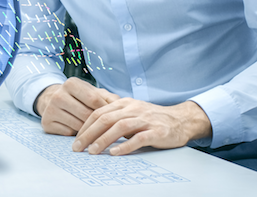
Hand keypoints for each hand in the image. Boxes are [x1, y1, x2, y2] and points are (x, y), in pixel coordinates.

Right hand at [35, 77, 119, 135]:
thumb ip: (109, 98)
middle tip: (108, 128)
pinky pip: (68, 133)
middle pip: (86, 114)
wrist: (54, 100)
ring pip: (78, 126)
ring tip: (95, 130)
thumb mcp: (94, 93)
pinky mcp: (46, 122)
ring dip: (89, 131)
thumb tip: (125, 106)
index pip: (94, 99)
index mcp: (71, 83)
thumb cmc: (80, 98)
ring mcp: (50, 109)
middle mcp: (58, 94)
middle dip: (99, 123)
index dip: (106, 110)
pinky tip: (80, 132)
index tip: (115, 118)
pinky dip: (76, 134)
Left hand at [72, 98, 211, 155]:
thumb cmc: (152, 119)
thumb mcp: (131, 113)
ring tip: (92, 151)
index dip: (85, 126)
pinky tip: (115, 153)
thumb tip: (92, 130)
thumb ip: (115, 117)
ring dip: (103, 139)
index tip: (76, 139)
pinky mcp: (156, 131)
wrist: (180, 120)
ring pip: (119, 127)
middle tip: (77, 147)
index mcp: (124, 103)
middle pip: (105, 119)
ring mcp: (145, 119)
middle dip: (88, 134)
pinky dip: (125, 146)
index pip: (99, 112)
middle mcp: (133, 109)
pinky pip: (139, 138)